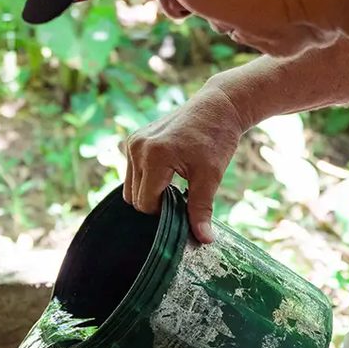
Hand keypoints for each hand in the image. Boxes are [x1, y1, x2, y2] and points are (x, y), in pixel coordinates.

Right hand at [122, 82, 249, 242]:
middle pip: (134, 198)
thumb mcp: (211, 176)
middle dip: (156, 203)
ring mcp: (133, 142)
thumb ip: (201, 209)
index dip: (165, 212)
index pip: (146, 203)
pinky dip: (147, 179)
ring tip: (175, 184)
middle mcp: (137, 147)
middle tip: (182, 195)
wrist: (218, 107)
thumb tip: (204, 240)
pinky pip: (132, 172)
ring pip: (130, 187)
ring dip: (149, 192)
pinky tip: (168, 173)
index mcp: (154, 156)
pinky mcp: (134, 139)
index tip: (186, 204)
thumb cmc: (217, 139)